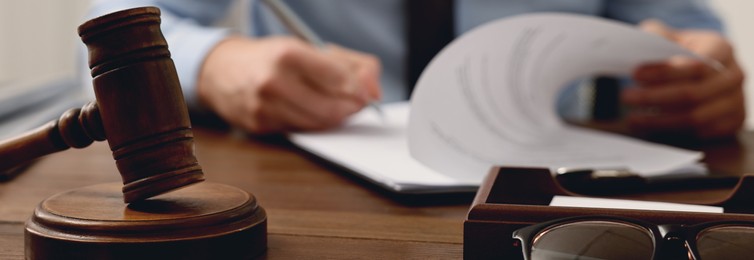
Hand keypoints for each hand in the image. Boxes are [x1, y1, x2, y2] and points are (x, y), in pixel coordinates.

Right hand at [197, 36, 381, 133]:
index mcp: (288, 54)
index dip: (359, 88)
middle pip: (331, 108)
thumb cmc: (270, 57)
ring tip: (335, 105)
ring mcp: (264, 107)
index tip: (365, 90)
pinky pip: (300, 131)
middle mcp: (273, 81)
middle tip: (357, 103)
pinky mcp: (260, 127)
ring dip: (334, 118)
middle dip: (351, 108)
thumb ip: (350, 64)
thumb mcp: (308, 47)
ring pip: (317, 124)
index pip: (339, 78)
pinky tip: (309, 110)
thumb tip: (374, 89)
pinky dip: (312, 123)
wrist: (221, 70)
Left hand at [621, 20, 744, 138]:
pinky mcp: (732, 121)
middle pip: (692, 94)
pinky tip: (650, 125)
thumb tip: (640, 47)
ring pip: (695, 118)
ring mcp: (736, 100)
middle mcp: (733, 75)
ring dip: (659, 120)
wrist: (698, 69)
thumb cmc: (678, 51)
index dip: (664, 72)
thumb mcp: (668, 36)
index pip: (695, 65)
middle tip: (626, 97)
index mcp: (721, 48)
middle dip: (654, 98)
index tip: (635, 74)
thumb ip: (655, 36)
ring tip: (632, 118)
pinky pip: (701, 132)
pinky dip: (673, 131)